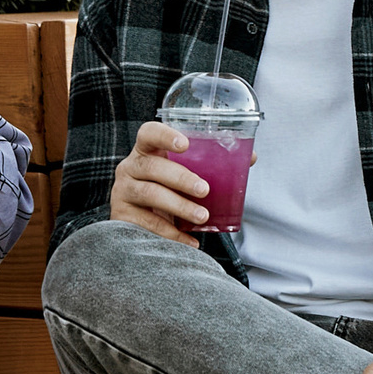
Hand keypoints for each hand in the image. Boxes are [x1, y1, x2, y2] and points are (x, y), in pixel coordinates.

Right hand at [108, 120, 220, 246]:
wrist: (141, 220)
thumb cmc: (169, 189)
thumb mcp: (185, 174)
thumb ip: (212, 164)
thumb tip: (250, 158)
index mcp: (146, 150)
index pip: (148, 133)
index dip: (164, 136)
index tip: (185, 144)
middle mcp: (130, 167)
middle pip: (151, 167)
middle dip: (180, 178)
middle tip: (205, 190)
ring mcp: (123, 191)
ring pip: (150, 194)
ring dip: (179, 206)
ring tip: (202, 216)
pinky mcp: (122, 216)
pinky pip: (147, 223)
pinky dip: (172, 233)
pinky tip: (191, 240)